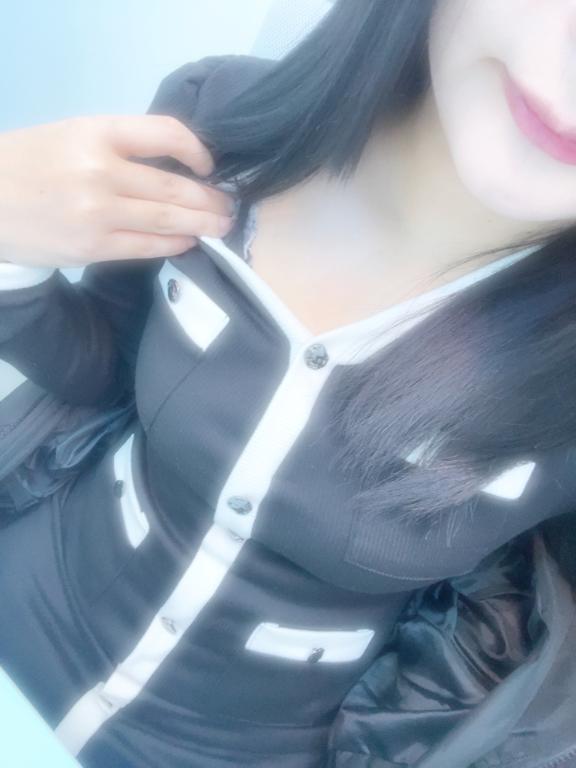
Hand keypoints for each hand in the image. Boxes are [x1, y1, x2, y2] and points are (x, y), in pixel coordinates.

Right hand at [0, 115, 235, 266]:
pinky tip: (190, 242)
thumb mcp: (71, 136)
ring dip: (203, 224)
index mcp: (96, 132)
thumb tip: (174, 166)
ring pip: (168, 219)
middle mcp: (101, 170)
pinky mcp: (93, 247)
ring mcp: (98, 212)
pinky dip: (175, 244)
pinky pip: (147, 247)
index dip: (198, 150)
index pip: (166, 133)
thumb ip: (119, 147)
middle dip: (210, 198)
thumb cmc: (29, 165)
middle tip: (230, 206)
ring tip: (222, 226)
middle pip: (175, 185)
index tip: (209, 165)